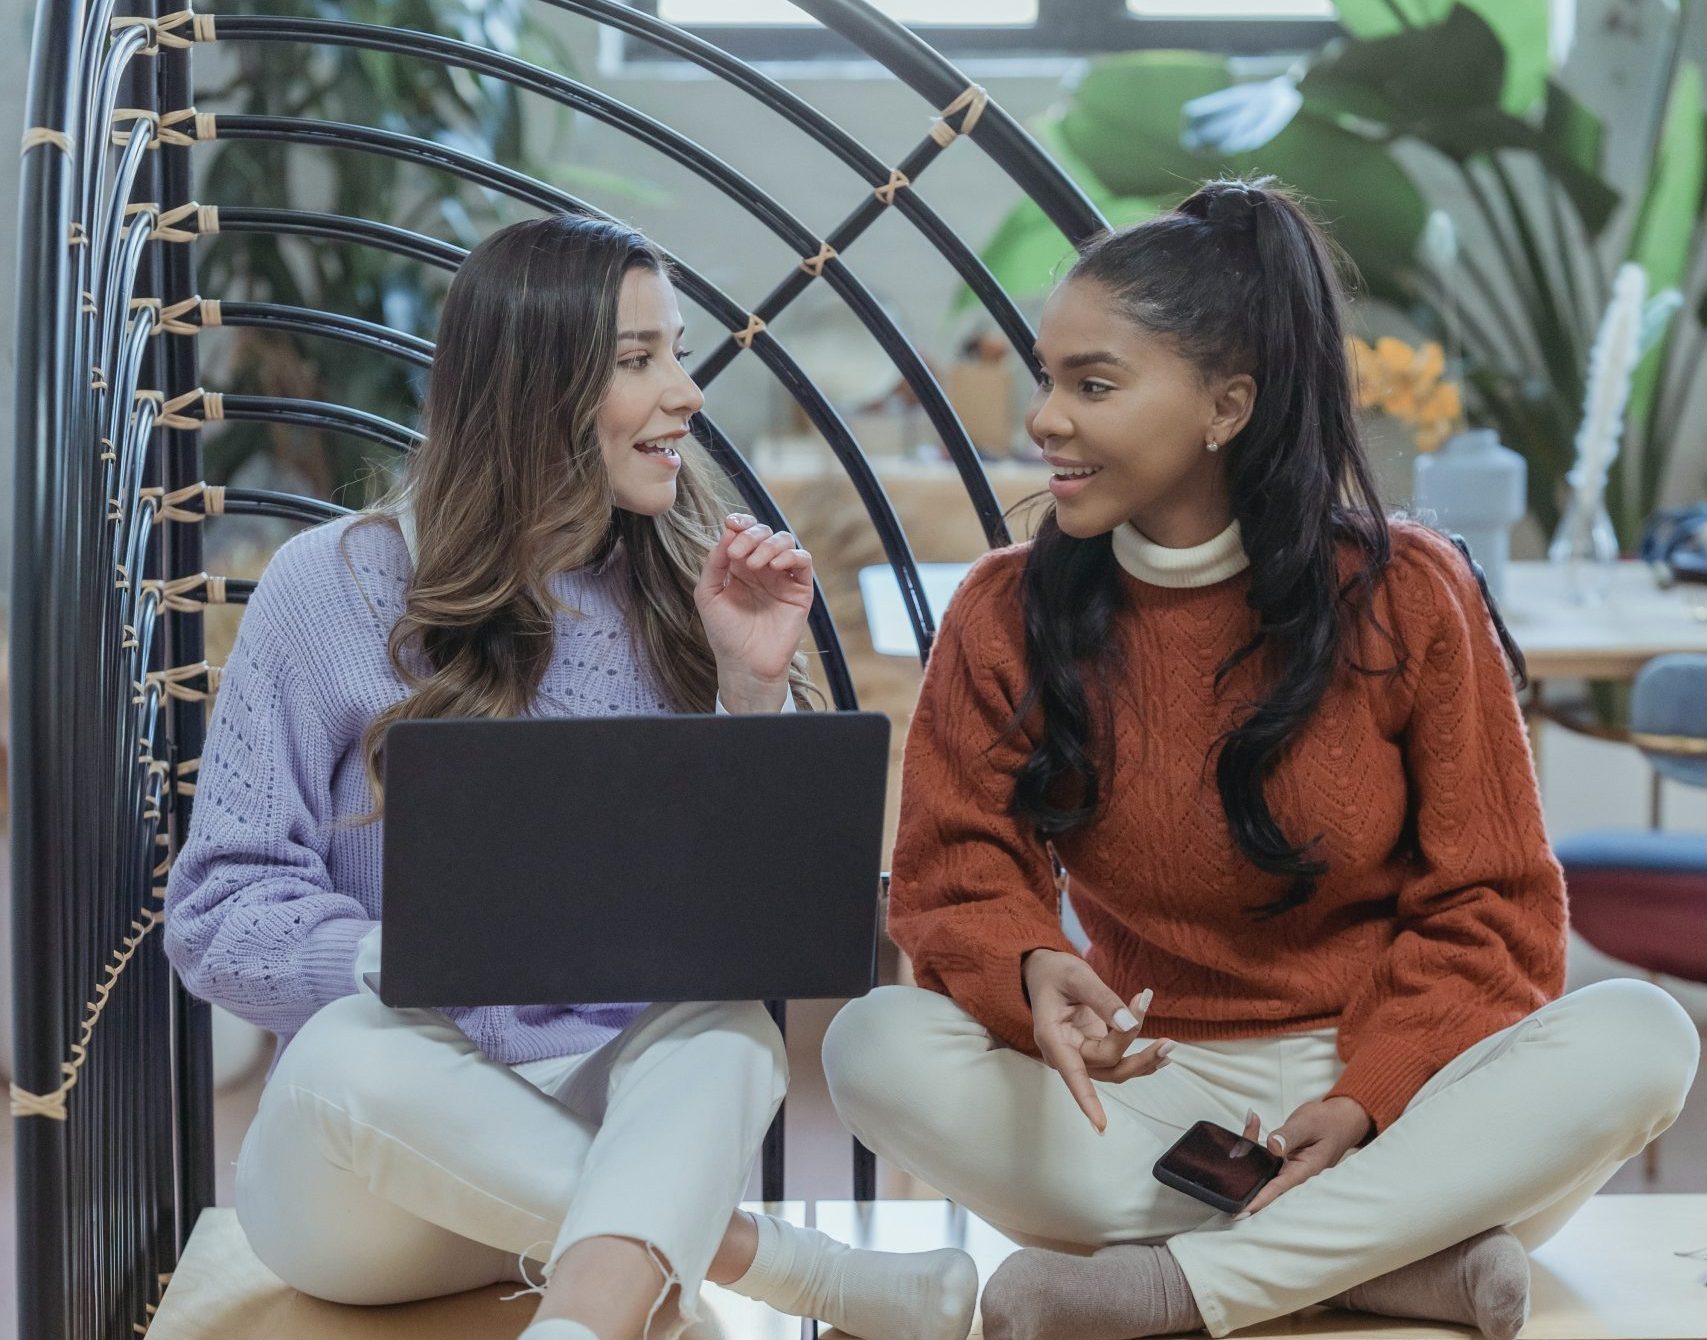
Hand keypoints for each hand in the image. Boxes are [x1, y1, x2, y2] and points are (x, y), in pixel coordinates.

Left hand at [694, 515, 813, 710]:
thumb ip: (715, 562)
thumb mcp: (708, 593)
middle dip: (751, 536)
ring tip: (754, 564)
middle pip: (764, 532)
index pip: (744, 532)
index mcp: (739, 565)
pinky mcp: (800, 590)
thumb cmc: (724, 632)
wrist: (744, 663)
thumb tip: (727, 531)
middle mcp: (762, 567)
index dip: (740, 522)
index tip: (730, 524)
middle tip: (738, 555)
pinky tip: (774, 567)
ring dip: (769, 545)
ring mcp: (782, 577)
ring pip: (785, 541)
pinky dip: (791, 556)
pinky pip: (803, 561)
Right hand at [1022, 948, 1172, 1132]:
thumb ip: (1103, 999)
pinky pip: (1119, 1063)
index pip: (1072, 1073)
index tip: (1101, 1126)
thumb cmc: (1055, 973)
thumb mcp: (1077, 976)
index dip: (1086, 1100)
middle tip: (1162, 1031)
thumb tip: (1129, 1024)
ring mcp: (1080, 1055)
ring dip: (1143, 1059)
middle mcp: (1065, 1053)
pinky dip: (1141, 1059)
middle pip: (1106, 1065)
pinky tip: (1162, 1054)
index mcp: (1052, 1037)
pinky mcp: (1093, 1052)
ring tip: (1170, 1045)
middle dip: (1135, 1050)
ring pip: (1116, 1069)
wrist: (1045, 973)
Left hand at [1236, 1095, 1372, 1217]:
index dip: (1260, 1200)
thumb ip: (1289, 1135)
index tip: (1243, 1211)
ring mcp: (1288, 1166)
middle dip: (1247, 1188)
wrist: (1341, 1118)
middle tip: (1225, 1197)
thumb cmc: (1328, 1122)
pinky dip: (1253, 1146)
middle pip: (1267, 1182)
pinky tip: (1249, 1129)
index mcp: (1305, 1170)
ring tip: (1231, 1159)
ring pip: (1263, 1169)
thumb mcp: (1308, 1124)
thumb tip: (1272, 1146)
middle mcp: (1295, 1172)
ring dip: (1247, 1162)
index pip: (1279, 1188)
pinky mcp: (1284, 1158)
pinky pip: (1264, 1157)